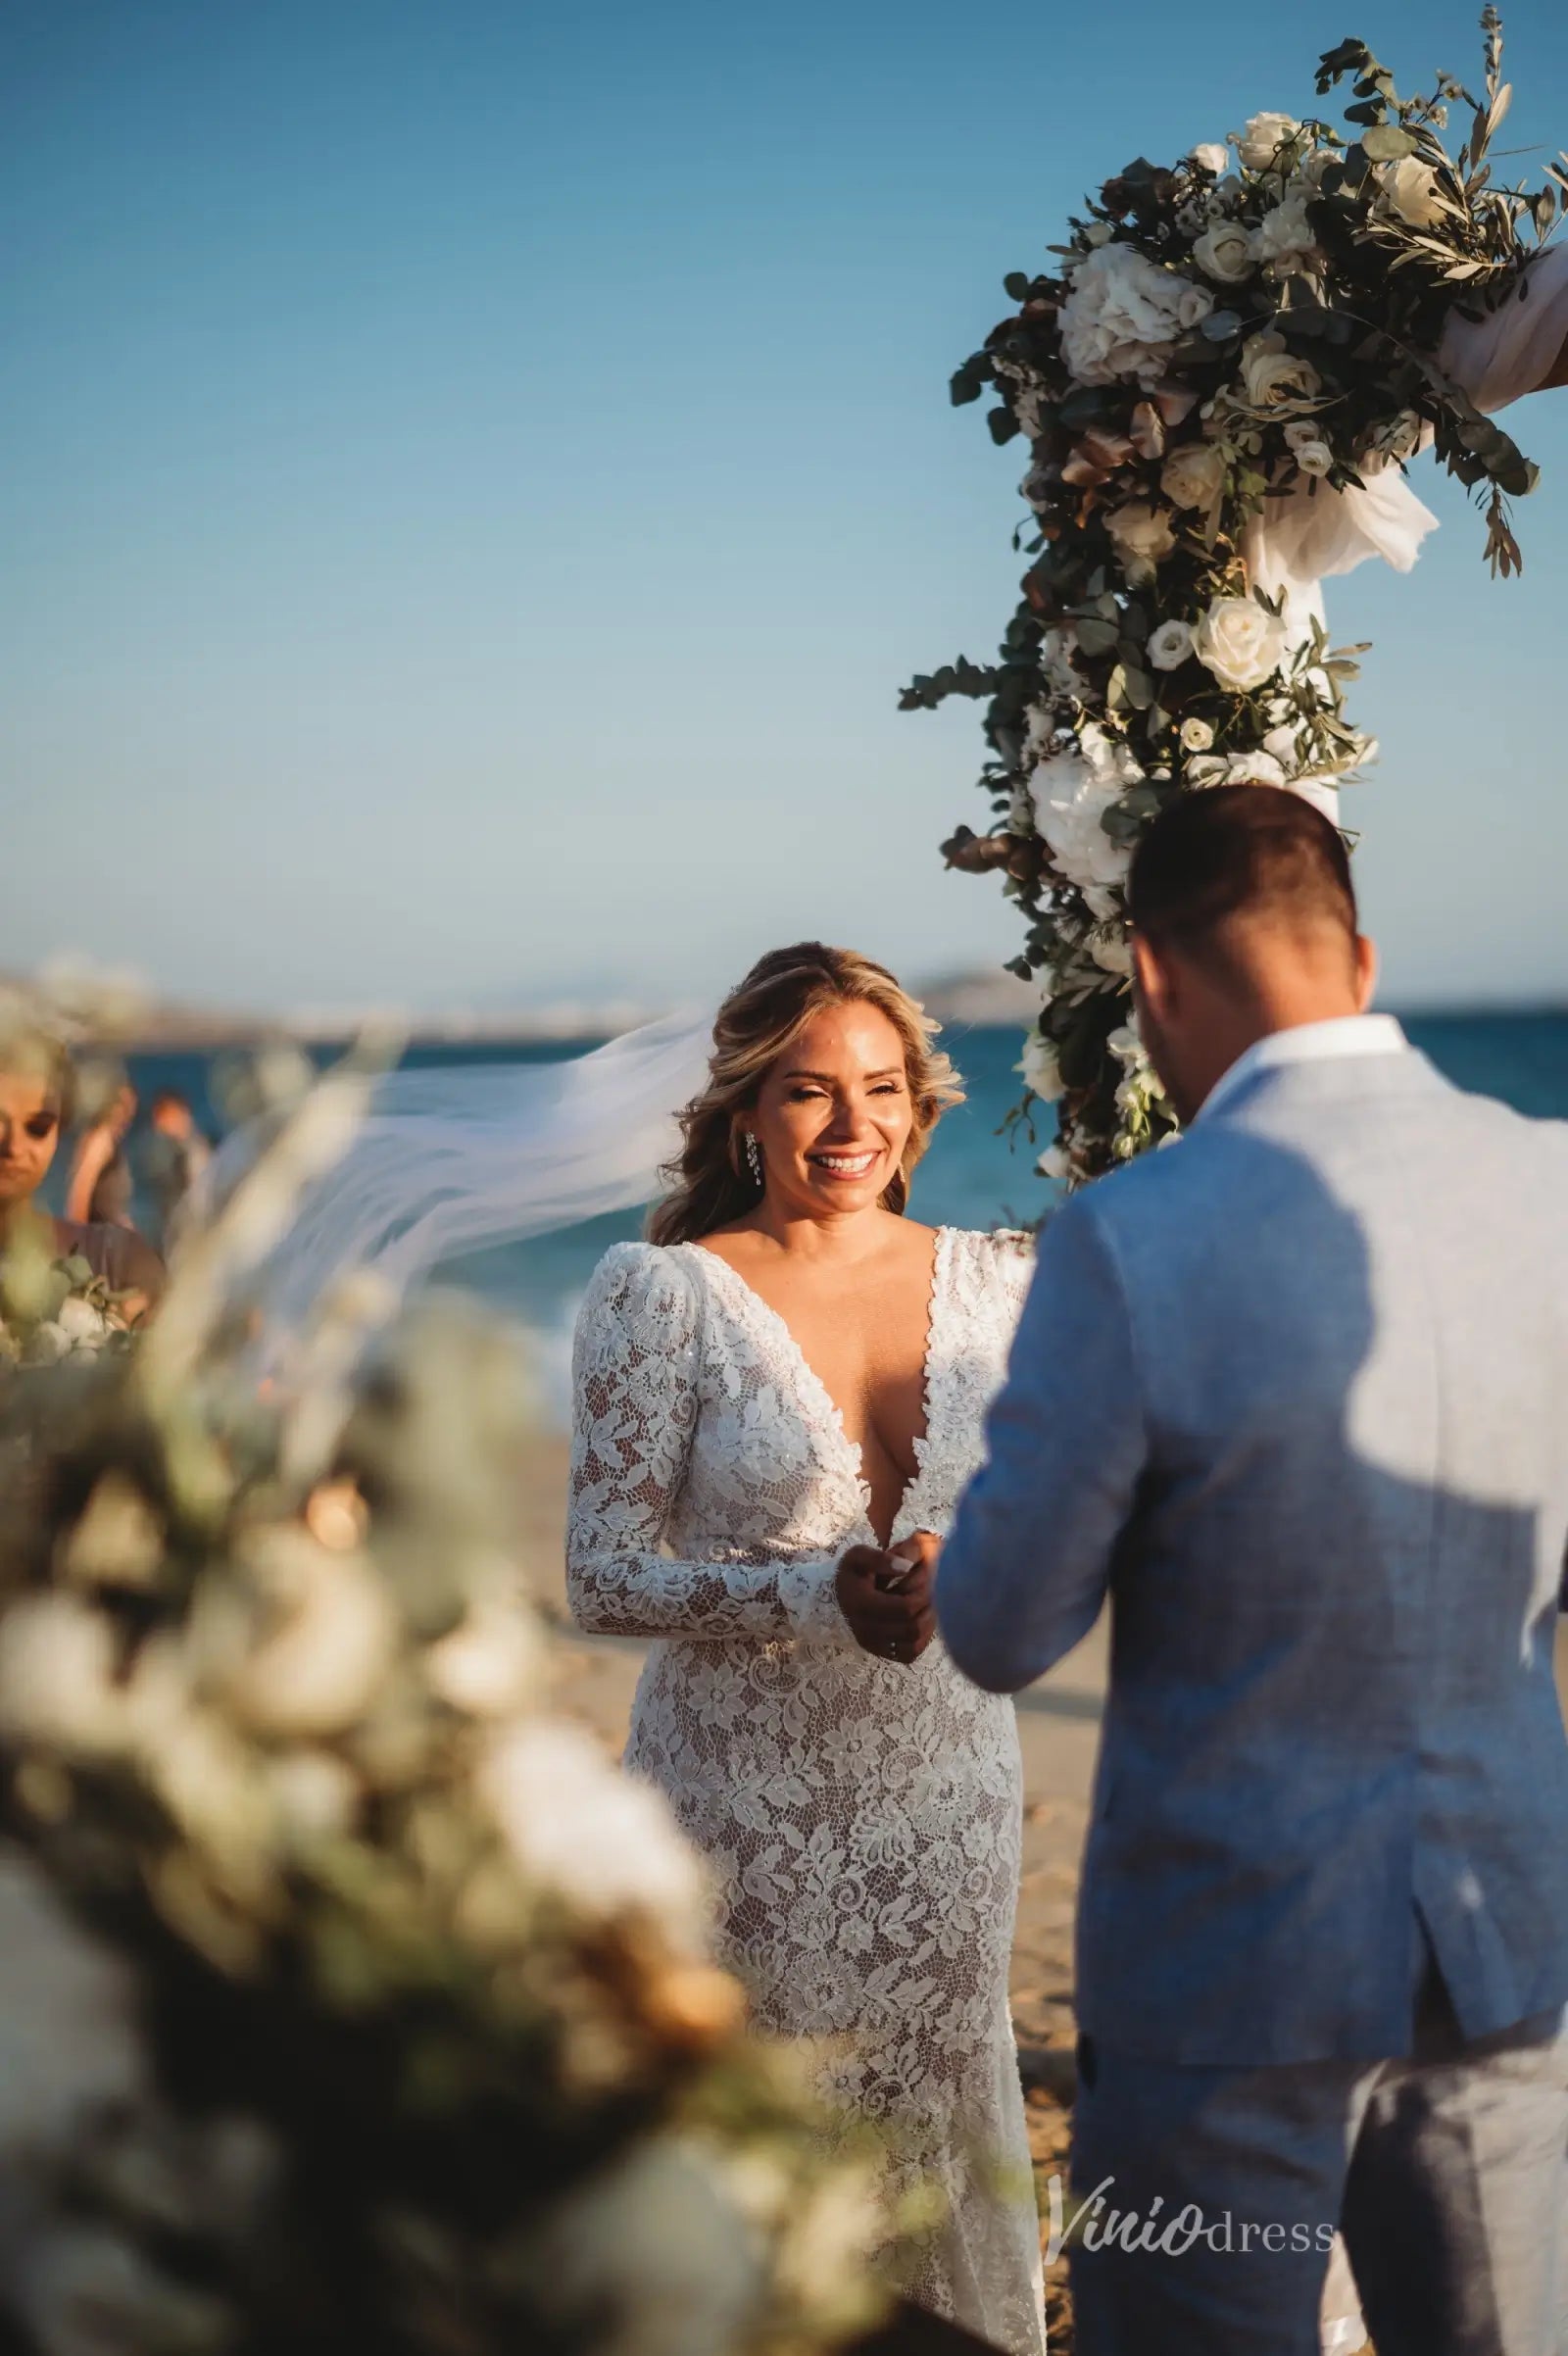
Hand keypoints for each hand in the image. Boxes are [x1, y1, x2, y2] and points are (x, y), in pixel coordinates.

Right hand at [834, 1530, 941, 1665]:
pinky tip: (921, 1619)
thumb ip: (881, 1558)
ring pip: (914, 1642)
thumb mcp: (860, 1556)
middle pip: (912, 1627)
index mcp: (861, 1604)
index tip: (928, 1580)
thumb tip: (906, 1566)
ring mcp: (873, 1645)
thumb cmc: (854, 1572)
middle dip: (928, 1609)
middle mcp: (865, 1630)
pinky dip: (921, 1638)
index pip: (906, 1608)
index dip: (923, 1595)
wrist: (842, 1593)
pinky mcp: (881, 1653)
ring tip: (928, 1604)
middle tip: (933, 1592)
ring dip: (927, 1623)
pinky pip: (910, 1653)